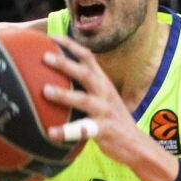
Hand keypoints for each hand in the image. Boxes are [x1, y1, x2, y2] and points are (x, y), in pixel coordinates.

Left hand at [42, 36, 169, 170]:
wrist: (135, 144)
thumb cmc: (111, 118)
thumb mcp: (102, 97)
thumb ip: (85, 86)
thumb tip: (56, 78)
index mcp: (102, 82)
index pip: (87, 57)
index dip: (70, 45)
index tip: (51, 37)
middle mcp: (104, 92)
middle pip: (85, 73)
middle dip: (65, 63)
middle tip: (44, 56)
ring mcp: (105, 111)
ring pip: (84, 99)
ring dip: (64, 94)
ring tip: (44, 91)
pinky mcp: (105, 130)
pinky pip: (84, 130)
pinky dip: (67, 132)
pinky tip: (51, 133)